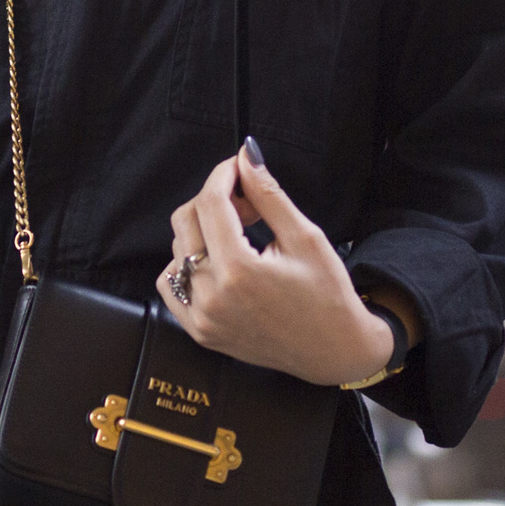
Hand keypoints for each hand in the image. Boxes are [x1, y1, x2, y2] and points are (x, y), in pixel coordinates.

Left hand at [160, 139, 403, 386]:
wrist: (333, 350)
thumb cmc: (328, 294)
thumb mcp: (306, 237)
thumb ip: (269, 195)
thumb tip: (246, 155)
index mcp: (239, 271)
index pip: (210, 203)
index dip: (223, 175)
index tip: (238, 167)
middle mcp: (212, 296)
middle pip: (186, 222)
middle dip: (213, 200)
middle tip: (247, 203)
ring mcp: (202, 318)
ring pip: (177, 250)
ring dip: (203, 232)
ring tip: (241, 235)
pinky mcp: (199, 331)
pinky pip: (171, 284)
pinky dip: (187, 264)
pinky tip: (219, 262)